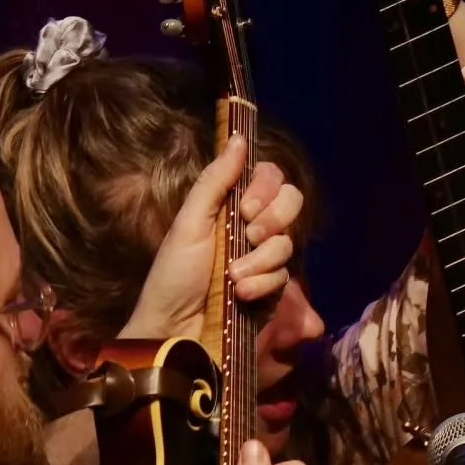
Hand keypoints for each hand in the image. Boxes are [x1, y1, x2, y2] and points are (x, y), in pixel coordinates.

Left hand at [120, 136, 302, 340]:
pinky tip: (242, 294)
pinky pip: (284, 278)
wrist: (174, 328)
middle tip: (248, 235)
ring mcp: (264, 262)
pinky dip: (262, 285)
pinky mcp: (272, 292)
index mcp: (230, 207)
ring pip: (287, 244)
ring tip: (232, 278)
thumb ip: (215, 181)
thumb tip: (237, 137)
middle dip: (273, 220)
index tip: (247, 207)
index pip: (271, 180)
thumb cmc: (173, 275)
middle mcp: (252, 230)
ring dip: (259, 260)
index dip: (267, 189)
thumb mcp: (189, 222)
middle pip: (291, 205)